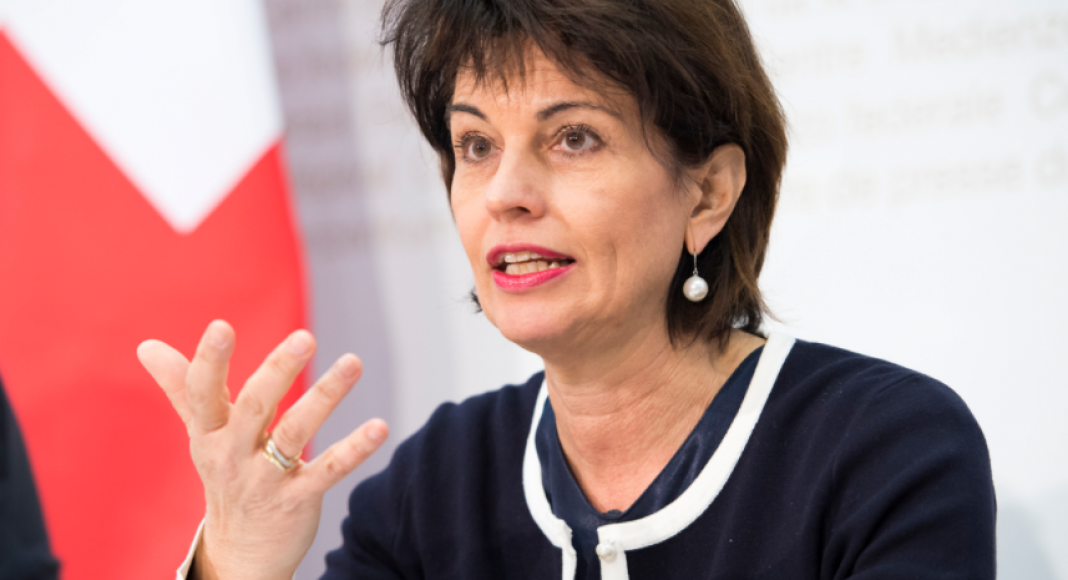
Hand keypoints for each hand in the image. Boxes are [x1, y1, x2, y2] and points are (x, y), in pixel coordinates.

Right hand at [137, 320, 388, 579]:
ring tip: (353, 362)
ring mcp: (266, 479)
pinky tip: (379, 426)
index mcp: (209, 434)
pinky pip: (328, 470)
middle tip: (304, 336)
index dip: (210, 361)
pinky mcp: (298, 499)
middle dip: (277, 370)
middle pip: (254, 406)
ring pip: (296, 432)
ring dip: (325, 396)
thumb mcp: (201, 435)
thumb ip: (182, 387)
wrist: (238, 555)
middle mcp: (234, 455)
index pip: (203, 393)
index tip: (220, 326)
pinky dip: (355, 449)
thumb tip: (147, 346)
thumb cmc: (225, 479)